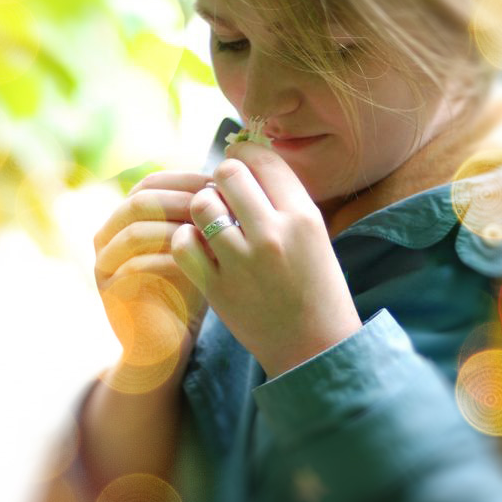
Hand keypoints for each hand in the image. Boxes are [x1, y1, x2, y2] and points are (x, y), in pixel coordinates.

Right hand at [94, 171, 214, 377]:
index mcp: (128, 215)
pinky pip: (133, 266)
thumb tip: (232, 178)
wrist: (167, 339)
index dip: (187, 179)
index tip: (222, 186)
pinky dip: (168, 261)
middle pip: (140, 198)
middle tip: (217, 207)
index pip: (153, 181)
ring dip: (176, 228)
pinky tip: (198, 264)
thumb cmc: (190, 286)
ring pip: (135, 229)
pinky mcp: (108, 290)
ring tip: (210, 234)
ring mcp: (104, 260)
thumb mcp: (199, 243)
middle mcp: (109, 232)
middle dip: (182, 200)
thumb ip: (203, 214)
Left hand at [169, 142, 362, 378]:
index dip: (245, 152)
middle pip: (228, 173)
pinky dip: (187, 239)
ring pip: (202, 205)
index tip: (240, 160)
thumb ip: (284, 199)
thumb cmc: (317, 286)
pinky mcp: (218, 288)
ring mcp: (243, 262)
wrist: (314, 348)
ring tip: (213, 221)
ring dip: (203, 207)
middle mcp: (273, 235)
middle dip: (222, 177)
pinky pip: (184, 243)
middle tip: (225, 192)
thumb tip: (250, 159)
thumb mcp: (315, 235)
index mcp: (304, 217)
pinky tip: (200, 246)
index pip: (264, 160)